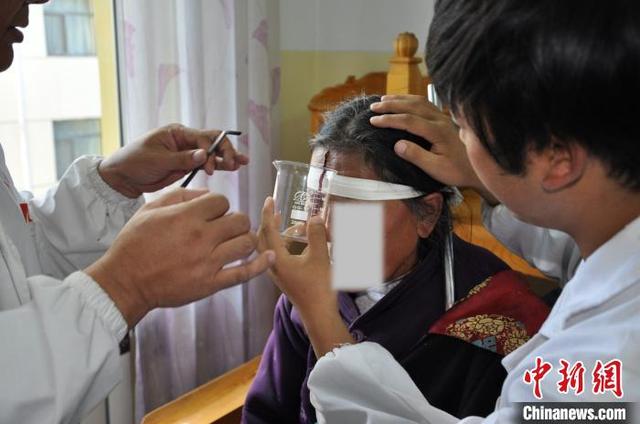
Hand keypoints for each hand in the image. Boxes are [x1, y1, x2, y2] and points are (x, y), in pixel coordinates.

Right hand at [86, 189, 274, 326]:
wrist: (125, 281)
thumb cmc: (134, 244)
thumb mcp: (151, 209)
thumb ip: (181, 195)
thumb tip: (207, 193)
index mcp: (187, 217)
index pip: (222, 201)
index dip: (219, 205)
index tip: (211, 214)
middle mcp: (202, 237)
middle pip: (239, 220)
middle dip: (235, 221)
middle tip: (225, 228)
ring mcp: (209, 262)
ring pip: (246, 243)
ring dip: (245, 239)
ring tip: (236, 242)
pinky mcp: (212, 283)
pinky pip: (244, 273)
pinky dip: (261, 264)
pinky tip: (269, 257)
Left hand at [98, 124, 248, 197]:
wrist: (123, 177)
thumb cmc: (134, 161)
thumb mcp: (157, 159)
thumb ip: (182, 159)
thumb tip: (203, 155)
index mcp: (177, 133)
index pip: (201, 137)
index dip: (209, 150)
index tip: (206, 166)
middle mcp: (185, 140)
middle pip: (212, 141)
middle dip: (224, 151)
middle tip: (233, 163)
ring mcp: (188, 153)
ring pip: (213, 152)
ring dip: (227, 157)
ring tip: (242, 163)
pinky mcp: (188, 166)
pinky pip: (208, 163)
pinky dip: (220, 165)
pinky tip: (234, 167)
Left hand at [258, 197, 334, 314]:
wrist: (319, 314)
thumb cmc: (319, 287)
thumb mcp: (321, 257)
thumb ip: (317, 235)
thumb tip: (314, 218)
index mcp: (277, 259)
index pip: (268, 231)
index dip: (268, 213)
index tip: (269, 199)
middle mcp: (272, 266)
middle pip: (262, 239)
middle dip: (268, 223)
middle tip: (275, 210)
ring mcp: (277, 273)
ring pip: (269, 248)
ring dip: (276, 233)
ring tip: (288, 223)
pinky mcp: (284, 278)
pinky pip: (276, 255)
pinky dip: (282, 244)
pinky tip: (295, 241)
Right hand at [369, 95, 497, 203]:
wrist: (477, 168)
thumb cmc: (456, 171)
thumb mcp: (435, 169)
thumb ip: (416, 156)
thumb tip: (397, 144)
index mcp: (438, 131)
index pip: (409, 121)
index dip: (389, 119)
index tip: (373, 121)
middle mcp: (440, 119)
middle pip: (412, 106)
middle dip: (391, 105)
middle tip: (373, 107)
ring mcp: (443, 117)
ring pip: (419, 101)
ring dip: (400, 99)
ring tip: (383, 100)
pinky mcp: (444, 118)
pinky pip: (425, 103)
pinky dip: (410, 100)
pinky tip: (402, 102)